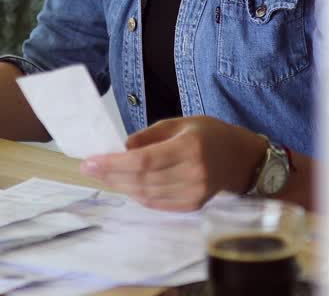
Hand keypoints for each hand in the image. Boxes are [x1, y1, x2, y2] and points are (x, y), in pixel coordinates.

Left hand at [79, 116, 266, 211]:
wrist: (239, 157)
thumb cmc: (207, 134)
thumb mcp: (178, 123)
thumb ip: (148, 136)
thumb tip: (119, 149)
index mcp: (189, 146)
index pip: (143, 160)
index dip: (113, 164)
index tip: (89, 162)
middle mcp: (193, 172)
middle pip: (141, 179)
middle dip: (110, 175)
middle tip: (90, 167)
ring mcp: (194, 192)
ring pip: (146, 194)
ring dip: (121, 185)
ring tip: (107, 174)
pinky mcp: (193, 205)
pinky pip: (157, 203)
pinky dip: (138, 195)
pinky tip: (128, 184)